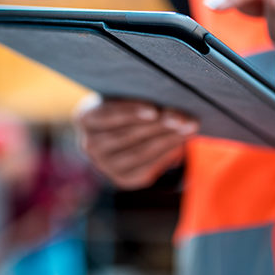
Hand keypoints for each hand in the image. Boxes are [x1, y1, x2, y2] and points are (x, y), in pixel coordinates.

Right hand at [75, 95, 198, 189]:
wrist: (117, 131)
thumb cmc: (125, 104)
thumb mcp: (123, 96)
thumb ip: (139, 96)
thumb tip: (169, 100)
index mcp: (85, 117)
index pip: (106, 115)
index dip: (130, 113)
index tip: (154, 110)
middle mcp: (89, 145)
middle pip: (127, 135)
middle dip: (158, 125)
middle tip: (182, 117)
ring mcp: (105, 165)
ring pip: (139, 152)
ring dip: (167, 139)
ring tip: (188, 128)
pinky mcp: (122, 179)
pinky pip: (146, 168)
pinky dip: (166, 154)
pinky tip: (181, 143)